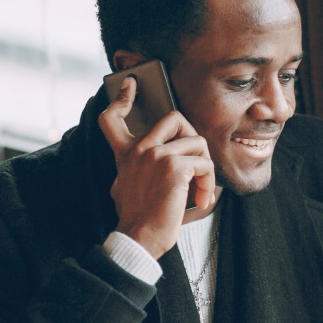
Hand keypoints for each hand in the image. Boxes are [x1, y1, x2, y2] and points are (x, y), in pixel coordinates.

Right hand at [98, 77, 216, 257]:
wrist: (139, 238)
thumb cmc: (138, 217)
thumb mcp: (125, 186)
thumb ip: (137, 167)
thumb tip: (158, 159)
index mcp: (125, 154)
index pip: (113, 118)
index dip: (121, 98)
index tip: (130, 85)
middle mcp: (138, 149)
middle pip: (175, 118)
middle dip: (194, 138)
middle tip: (196, 165)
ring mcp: (156, 155)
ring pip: (198, 143)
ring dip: (206, 169)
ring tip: (200, 190)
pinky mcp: (175, 167)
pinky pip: (205, 164)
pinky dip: (209, 183)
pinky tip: (201, 200)